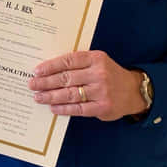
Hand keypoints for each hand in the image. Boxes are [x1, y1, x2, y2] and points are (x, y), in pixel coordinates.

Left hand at [28, 50, 146, 120]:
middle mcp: (99, 73)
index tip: (37, 71)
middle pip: (66, 78)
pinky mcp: (102, 107)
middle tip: (32, 84)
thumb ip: (78, 64)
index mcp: (96, 58)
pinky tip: (53, 107)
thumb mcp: (98, 62)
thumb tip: (49, 70)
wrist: (133, 91)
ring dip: (51, 96)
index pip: (68, 61)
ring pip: (69, 94)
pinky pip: (77, 108)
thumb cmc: (109, 75)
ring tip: (38, 97)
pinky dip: (63, 108)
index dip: (50, 66)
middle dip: (46, 82)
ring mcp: (101, 91)